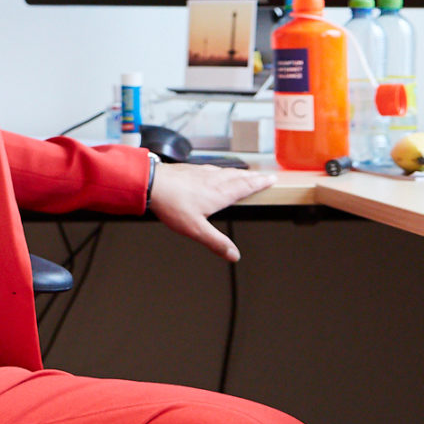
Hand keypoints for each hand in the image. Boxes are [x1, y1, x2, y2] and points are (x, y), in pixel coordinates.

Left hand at [147, 163, 275, 261]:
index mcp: (219, 193)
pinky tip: (216, 172)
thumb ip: (216, 242)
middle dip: (254, 177)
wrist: (152, 182)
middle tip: (264, 177)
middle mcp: (214, 180)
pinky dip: (222, 170)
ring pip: (226, 171)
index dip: (260, 183)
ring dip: (239, 173)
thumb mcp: (196, 229)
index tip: (271, 179)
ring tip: (245, 174)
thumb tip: (234, 255)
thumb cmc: (172, 204)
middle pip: (239, 176)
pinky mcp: (191, 169)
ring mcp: (202, 173)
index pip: (246, 186)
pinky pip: (213, 169)